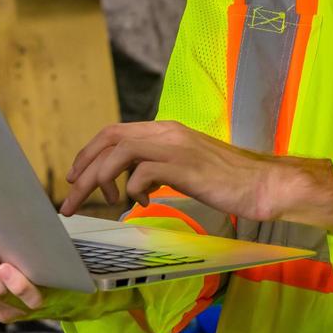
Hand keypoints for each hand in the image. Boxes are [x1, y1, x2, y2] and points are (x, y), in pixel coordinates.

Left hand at [59, 121, 332, 231]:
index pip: (114, 132)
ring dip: (99, 180)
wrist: (262, 184)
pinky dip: (133, 190)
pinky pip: (142, 174)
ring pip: (119, 153)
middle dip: (84, 170)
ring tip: (100, 203)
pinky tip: (144, 203)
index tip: (75, 177)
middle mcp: (167, 132)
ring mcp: (176, 147)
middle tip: (71, 199)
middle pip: (109, 140)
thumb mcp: (184, 167)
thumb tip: (132, 183)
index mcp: (165, 129)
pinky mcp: (184, 166)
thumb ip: (158, 167)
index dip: (89, 152)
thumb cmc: (226, 180)